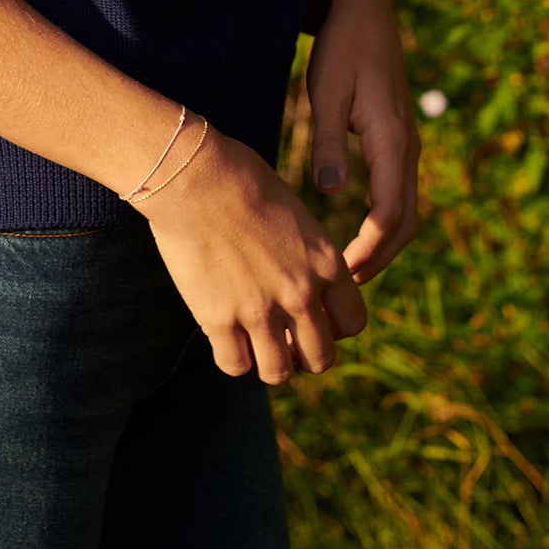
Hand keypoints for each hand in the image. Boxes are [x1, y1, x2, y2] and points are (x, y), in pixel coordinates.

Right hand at [132, 126, 366, 384]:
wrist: (195, 176)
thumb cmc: (241, 179)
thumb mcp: (293, 214)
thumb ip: (305, 255)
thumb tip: (302, 281)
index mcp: (325, 262)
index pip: (353, 322)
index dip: (334, 327)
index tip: (314, 318)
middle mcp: (300, 293)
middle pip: (321, 358)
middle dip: (304, 354)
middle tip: (283, 338)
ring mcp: (259, 310)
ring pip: (279, 373)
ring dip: (269, 362)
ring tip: (254, 344)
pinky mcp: (219, 319)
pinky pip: (235, 366)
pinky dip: (232, 358)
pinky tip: (225, 337)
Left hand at [306, 0, 420, 282]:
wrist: (365, 13)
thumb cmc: (341, 50)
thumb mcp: (327, 92)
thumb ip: (329, 142)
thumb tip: (327, 190)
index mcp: (392, 139)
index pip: (389, 211)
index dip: (370, 249)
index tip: (342, 274)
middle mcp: (408, 147)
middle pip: (405, 220)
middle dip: (380, 257)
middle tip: (344, 286)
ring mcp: (407, 145)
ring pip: (405, 209)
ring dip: (384, 244)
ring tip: (348, 271)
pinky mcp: (398, 142)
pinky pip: (399, 194)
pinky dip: (385, 223)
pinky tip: (357, 235)